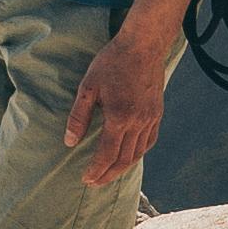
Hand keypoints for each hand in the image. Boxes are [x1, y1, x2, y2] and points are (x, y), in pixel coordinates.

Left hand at [63, 33, 168, 187]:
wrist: (143, 46)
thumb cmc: (112, 62)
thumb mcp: (88, 86)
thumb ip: (79, 116)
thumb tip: (69, 141)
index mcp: (119, 117)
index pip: (107, 154)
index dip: (96, 170)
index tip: (86, 179)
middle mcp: (138, 122)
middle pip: (124, 159)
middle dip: (108, 175)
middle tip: (94, 182)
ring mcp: (151, 119)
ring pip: (138, 153)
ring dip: (123, 167)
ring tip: (109, 173)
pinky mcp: (157, 113)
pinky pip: (150, 141)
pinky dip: (138, 153)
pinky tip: (130, 155)